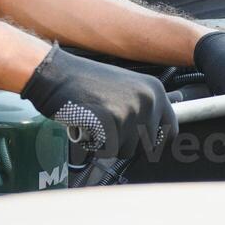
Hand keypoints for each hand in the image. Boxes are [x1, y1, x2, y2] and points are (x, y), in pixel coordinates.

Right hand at [21, 44, 178, 158]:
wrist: (54, 73)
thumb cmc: (83, 82)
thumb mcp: (124, 87)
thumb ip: (144, 105)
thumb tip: (169, 116)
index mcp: (154, 89)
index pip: (170, 130)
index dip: (153, 141)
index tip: (139, 142)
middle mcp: (148, 99)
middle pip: (146, 146)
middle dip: (125, 143)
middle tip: (106, 124)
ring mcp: (131, 110)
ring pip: (126, 150)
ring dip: (108, 144)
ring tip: (95, 121)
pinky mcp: (112, 121)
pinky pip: (107, 151)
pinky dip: (94, 145)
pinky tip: (86, 126)